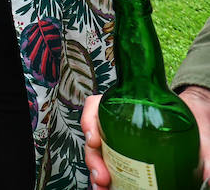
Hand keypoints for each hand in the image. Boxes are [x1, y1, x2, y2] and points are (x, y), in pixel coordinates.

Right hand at [83, 88, 209, 187]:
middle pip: (94, 136)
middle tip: (102, 176)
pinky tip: (110, 188)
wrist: (197, 127)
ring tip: (103, 186)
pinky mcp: (126, 158)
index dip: (89, 120)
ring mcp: (119, 141)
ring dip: (96, 170)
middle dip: (93, 157)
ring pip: (97, 154)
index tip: (95, 139)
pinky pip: (108, 166)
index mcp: (127, 106)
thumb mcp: (197, 127)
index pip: (96, 106)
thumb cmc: (192, 120)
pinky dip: (105, 178)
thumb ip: (205, 148)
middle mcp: (118, 123)